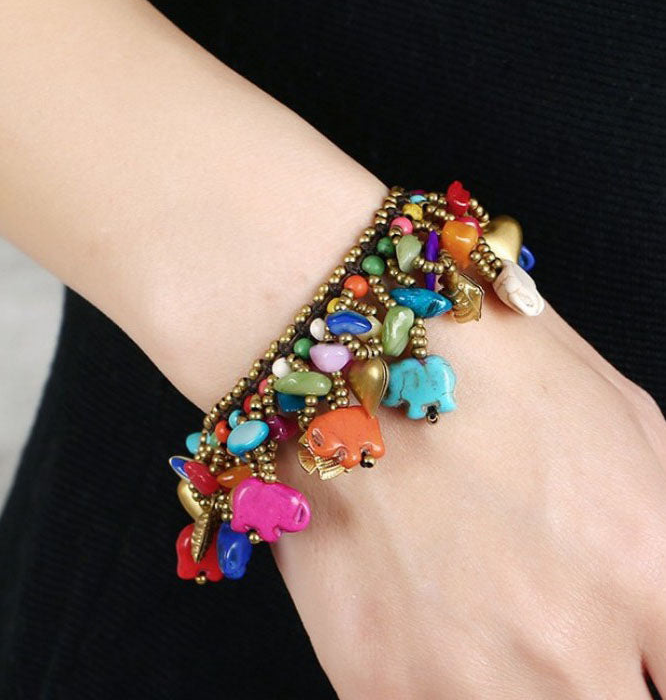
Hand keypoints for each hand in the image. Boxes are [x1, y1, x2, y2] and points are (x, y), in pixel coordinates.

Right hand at [271, 298, 665, 698]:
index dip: (653, 662)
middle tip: (564, 636)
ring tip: (493, 620)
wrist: (342, 358)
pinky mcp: (378, 685)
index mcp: (641, 563)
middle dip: (602, 677)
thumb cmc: (480, 367)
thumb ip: (665, 528)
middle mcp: (565, 642)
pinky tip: (437, 629)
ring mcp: (466, 677)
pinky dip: (448, 685)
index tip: (634, 651)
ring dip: (522, 685)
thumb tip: (659, 618)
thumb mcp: (626, 424)